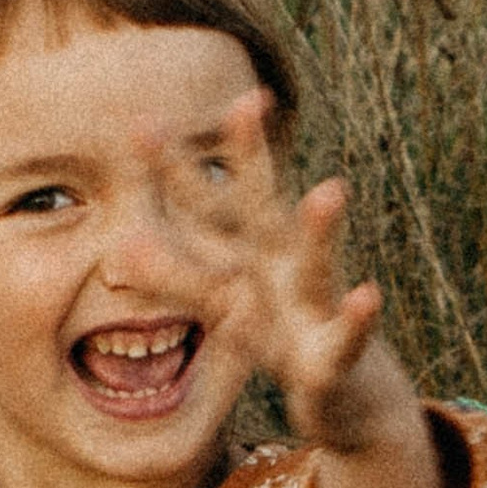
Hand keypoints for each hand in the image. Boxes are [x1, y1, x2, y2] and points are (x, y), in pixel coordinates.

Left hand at [151, 95, 442, 487]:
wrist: (340, 385)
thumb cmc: (276, 329)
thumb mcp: (222, 299)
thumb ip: (175, 274)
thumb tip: (118, 248)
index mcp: (250, 250)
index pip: (207, 200)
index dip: (175, 167)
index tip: (141, 123)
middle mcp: (282, 264)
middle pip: (261, 208)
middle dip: (252, 160)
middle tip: (244, 102)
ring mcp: (312, 305)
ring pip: (315, 262)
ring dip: (319, 229)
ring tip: (330, 189)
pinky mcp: (334, 355)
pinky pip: (347, 335)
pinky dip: (357, 317)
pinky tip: (368, 294)